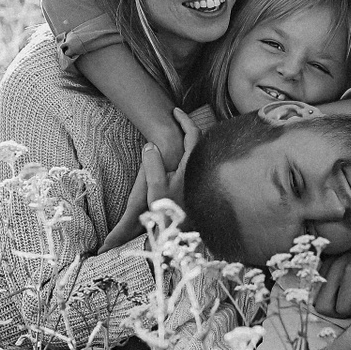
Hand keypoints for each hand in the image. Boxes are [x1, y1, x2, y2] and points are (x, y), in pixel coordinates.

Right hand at [100, 110, 200, 250]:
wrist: (179, 238)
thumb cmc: (168, 213)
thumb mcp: (155, 189)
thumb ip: (152, 164)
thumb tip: (150, 145)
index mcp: (192, 167)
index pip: (193, 135)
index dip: (184, 120)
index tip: (175, 111)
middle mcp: (200, 171)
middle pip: (200, 141)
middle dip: (188, 128)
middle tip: (177, 119)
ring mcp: (200, 180)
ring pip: (199, 153)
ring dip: (190, 142)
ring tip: (178, 134)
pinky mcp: (198, 190)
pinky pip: (197, 164)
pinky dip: (189, 155)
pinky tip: (180, 159)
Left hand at [315, 251, 350, 316]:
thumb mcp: (349, 264)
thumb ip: (334, 281)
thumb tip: (323, 307)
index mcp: (329, 264)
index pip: (317, 301)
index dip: (332, 308)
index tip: (347, 302)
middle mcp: (337, 265)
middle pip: (325, 307)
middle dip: (340, 312)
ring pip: (343, 308)